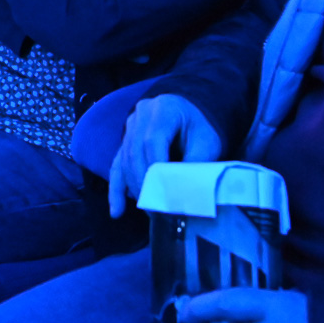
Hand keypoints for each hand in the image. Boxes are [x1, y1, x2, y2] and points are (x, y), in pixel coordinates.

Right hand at [108, 93, 221, 217]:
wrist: (191, 114)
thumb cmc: (200, 127)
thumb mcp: (206, 143)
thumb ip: (195, 164)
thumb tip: (183, 195)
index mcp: (164, 109)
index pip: (152, 141)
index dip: (156, 169)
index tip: (166, 195)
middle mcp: (141, 115)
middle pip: (135, 152)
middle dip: (145, 184)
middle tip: (158, 211)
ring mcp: (129, 127)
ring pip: (124, 161)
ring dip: (134, 190)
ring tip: (149, 213)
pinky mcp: (124, 142)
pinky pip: (117, 166)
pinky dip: (116, 189)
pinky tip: (116, 211)